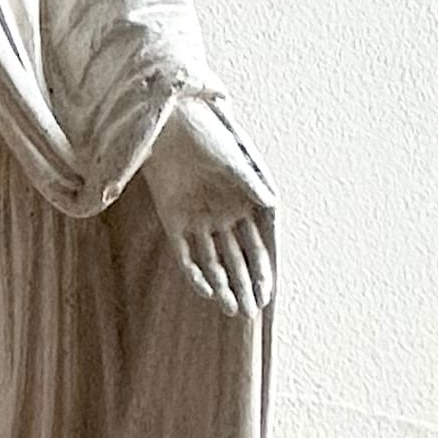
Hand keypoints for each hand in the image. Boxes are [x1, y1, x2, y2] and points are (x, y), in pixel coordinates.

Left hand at [142, 94, 275, 316]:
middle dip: (245, 286)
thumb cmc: (205, 136)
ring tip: (231, 309)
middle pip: (237, 259)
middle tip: (249, 313)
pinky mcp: (172, 219)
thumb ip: (248, 181)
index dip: (263, 271)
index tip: (268, 296)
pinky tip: (206, 290)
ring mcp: (198, 219)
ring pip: (213, 262)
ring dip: (222, 286)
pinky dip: (195, 273)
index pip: (258, 246)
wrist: (167, 124)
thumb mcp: (230, 159)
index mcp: (244, 203)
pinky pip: (185, 253)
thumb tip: (270, 199)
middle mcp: (223, 215)